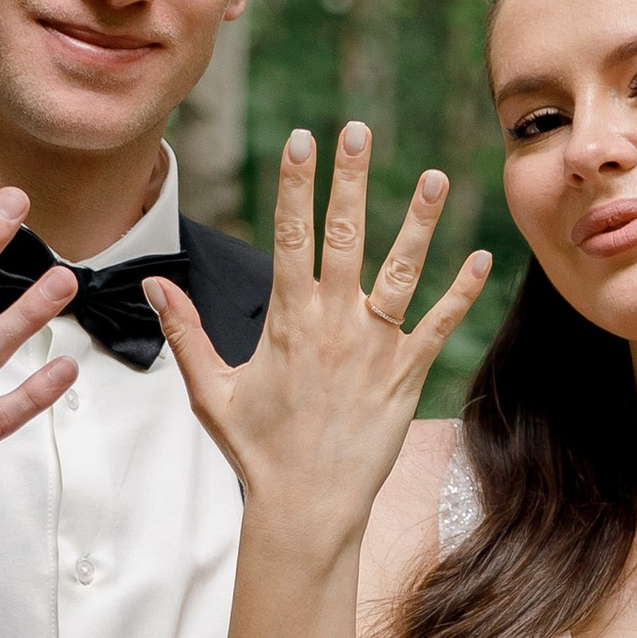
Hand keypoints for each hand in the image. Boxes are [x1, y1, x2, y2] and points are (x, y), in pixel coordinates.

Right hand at [147, 122, 489, 545]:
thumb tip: (155, 285)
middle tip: (358, 129)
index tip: (301, 138)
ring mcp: (374, 347)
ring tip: (437, 176)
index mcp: (286, 320)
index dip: (296, 184)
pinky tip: (481, 257)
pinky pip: (440, 325)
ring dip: (420, 222)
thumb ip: (185, 333)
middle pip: (342, 236)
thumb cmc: (257, 450)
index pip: (290, 235)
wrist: (306, 508)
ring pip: (401, 271)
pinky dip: (462, 292)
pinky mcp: (406, 375)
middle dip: (350, 180)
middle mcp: (333, 324)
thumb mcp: (210, 391)